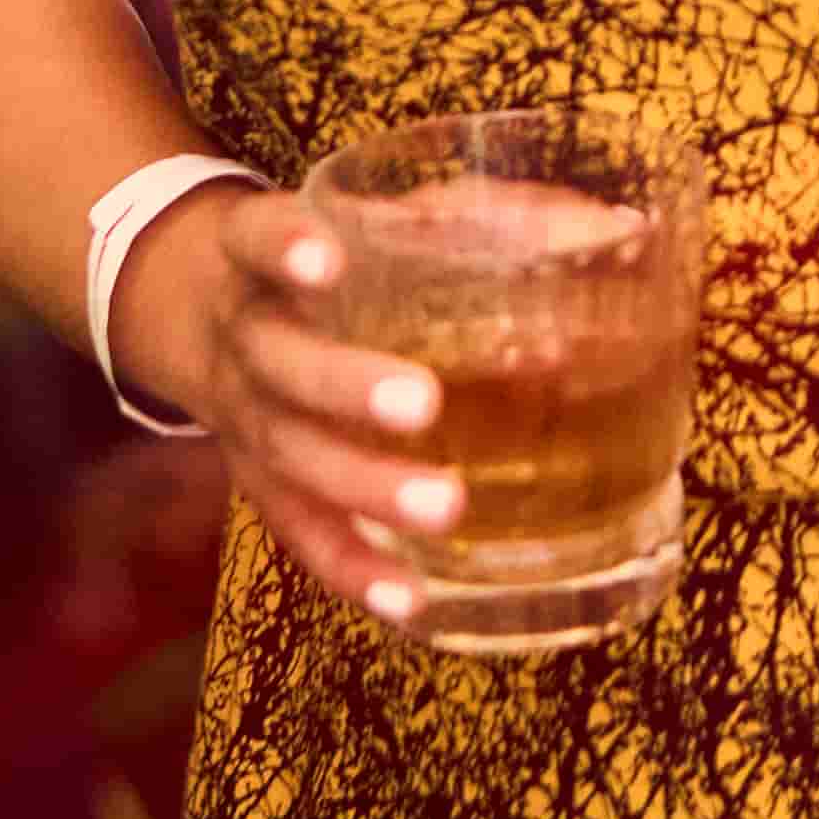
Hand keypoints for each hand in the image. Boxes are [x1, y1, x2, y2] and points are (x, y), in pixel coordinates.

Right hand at [109, 185, 460, 630]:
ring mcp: (245, 419)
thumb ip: (471, 219)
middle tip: (422, 403)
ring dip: (365, 486)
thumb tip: (621, 227)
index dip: (284, 249)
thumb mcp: (363, 218)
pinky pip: (301, 533)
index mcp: (256, 256)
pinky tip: (407, 600)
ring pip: (292, 457)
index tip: (328, 260)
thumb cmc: (326, 259)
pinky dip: (352, 568)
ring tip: (445, 506)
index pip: (255, 238)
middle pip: (280, 364)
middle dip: (346, 385)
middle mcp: (244, 338)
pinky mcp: (262, 484)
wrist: (196, 309)